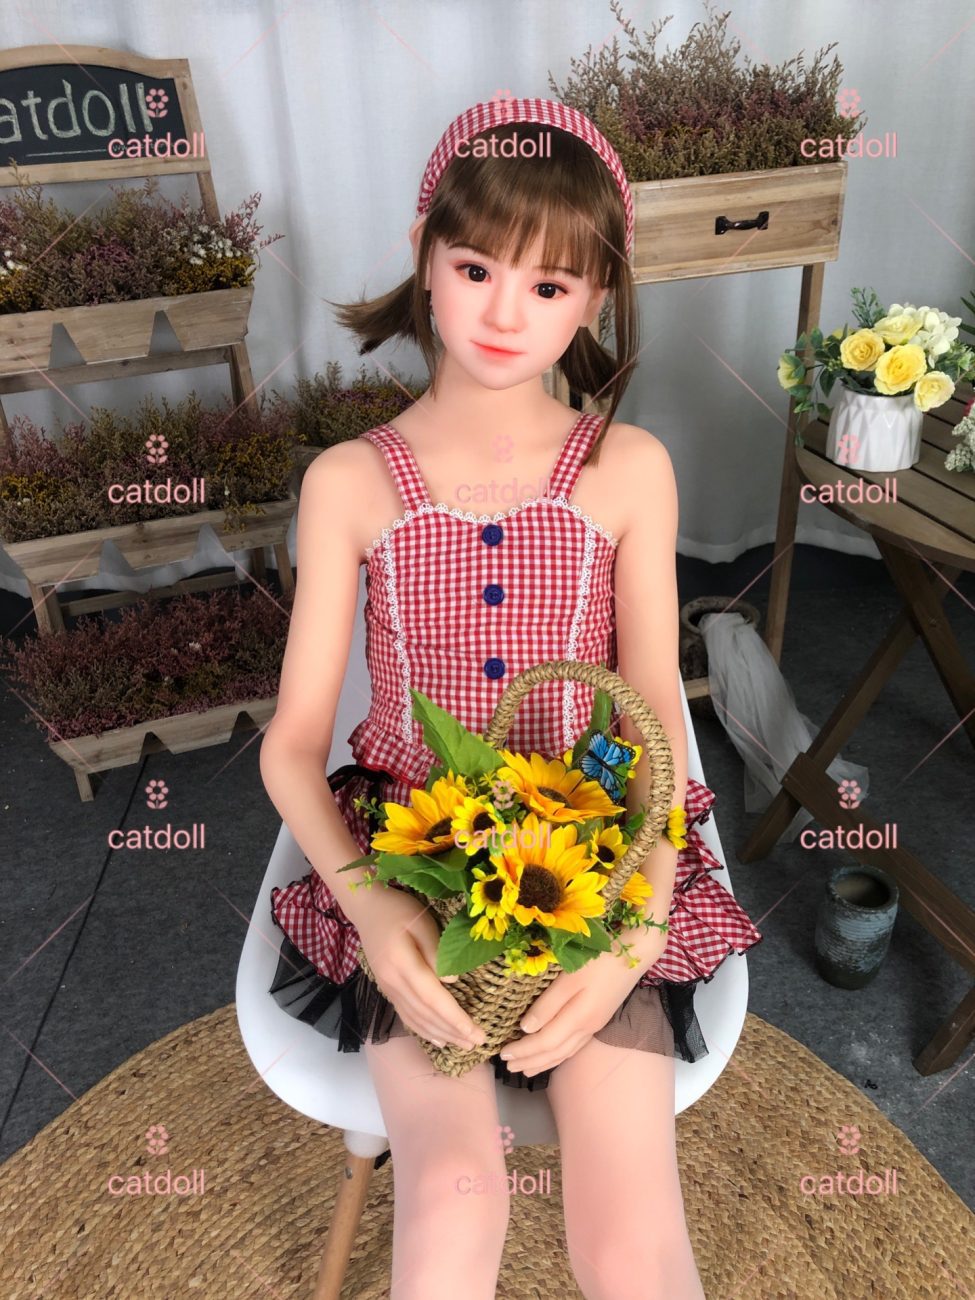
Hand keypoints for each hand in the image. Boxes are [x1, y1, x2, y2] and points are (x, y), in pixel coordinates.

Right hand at [356, 887, 488, 1051]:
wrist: (367, 909)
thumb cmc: (399, 910)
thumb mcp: (422, 922)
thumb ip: (436, 951)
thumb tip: (453, 981)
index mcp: (402, 964)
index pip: (433, 998)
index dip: (455, 1019)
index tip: (477, 1033)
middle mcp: (393, 982)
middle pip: (426, 1014)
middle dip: (453, 1032)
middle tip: (479, 1044)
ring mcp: (388, 988)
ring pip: (416, 1019)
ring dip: (441, 1034)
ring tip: (464, 1045)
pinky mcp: (387, 990)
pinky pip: (406, 1016)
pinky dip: (423, 1030)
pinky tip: (438, 1039)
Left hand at [498, 948, 646, 1076]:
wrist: (636, 953)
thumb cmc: (599, 959)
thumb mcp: (570, 977)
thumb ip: (548, 1004)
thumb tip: (526, 1029)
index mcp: (578, 1018)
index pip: (544, 1042)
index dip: (523, 1050)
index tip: (503, 1053)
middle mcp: (587, 1028)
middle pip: (554, 1053)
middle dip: (530, 1061)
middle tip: (508, 1066)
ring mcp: (595, 1025)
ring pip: (564, 1053)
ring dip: (543, 1062)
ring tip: (526, 1068)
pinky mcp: (598, 1019)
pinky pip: (573, 1047)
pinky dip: (558, 1055)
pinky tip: (552, 1055)